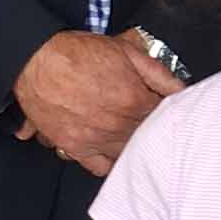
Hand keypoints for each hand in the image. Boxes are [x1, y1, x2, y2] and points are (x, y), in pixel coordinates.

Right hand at [12, 31, 182, 176]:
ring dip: (137, 148)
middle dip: (155, 131)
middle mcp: (118, 125)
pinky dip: (112, 164)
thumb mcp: (126, 51)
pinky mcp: (76, 148)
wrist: (38, 61)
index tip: (169, 110)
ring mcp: (97, 140)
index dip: (169, 113)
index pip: (165, 116)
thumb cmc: (79, 53)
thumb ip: (159, 73)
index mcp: (134, 100)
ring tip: (139, 140)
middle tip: (157, 126)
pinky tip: (117, 154)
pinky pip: (101, 168)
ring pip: (129, 155)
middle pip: (149, 137)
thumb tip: (183, 90)